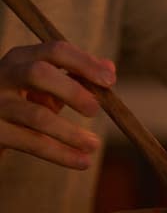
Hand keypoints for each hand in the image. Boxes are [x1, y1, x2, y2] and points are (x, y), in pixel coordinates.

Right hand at [0, 41, 115, 168]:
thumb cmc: (24, 102)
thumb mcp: (48, 87)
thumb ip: (77, 75)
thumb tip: (109, 67)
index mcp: (22, 58)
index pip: (56, 50)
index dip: (86, 64)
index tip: (110, 81)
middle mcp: (4, 75)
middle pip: (39, 74)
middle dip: (73, 91)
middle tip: (95, 111)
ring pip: (37, 116)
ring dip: (72, 132)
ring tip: (94, 145)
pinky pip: (32, 143)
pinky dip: (62, 154)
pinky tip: (82, 162)